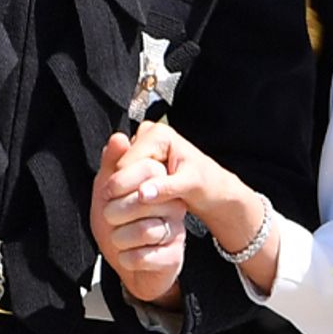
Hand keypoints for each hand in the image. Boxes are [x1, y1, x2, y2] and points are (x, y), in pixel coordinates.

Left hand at [91, 130, 186, 303]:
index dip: (118, 184)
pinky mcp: (173, 256)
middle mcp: (173, 206)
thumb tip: (118, 136)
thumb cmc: (119, 226)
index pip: (146, 170)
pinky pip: (144, 255)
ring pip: (145, 229)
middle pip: (142, 200)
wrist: (130, 268)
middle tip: (110, 219)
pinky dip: (128, 259)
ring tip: (119, 240)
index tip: (107, 195)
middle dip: (114, 214)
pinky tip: (128, 256)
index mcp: (159, 187)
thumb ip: (112, 166)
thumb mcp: (108, 194)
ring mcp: (176, 231)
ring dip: (120, 239)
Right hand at [111, 120, 227, 217]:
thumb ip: (167, 188)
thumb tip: (142, 193)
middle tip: (154, 199)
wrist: (213, 190)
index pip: (125, 166)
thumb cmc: (206, 185)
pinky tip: (148, 198)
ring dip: (130, 192)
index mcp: (158, 134)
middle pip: (119, 169)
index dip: (132, 187)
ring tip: (154, 199)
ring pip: (118, 177)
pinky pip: (123, 180)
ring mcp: (140, 148)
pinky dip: (132, 192)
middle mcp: (145, 135)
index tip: (150, 199)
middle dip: (131, 189)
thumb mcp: (190, 186)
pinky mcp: (137, 161)